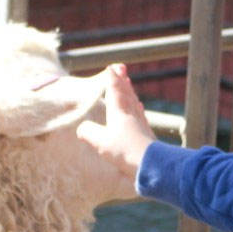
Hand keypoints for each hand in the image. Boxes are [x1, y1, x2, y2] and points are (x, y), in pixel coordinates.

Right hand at [76, 64, 155, 185]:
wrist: (151, 164)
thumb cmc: (124, 150)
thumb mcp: (100, 141)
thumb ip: (88, 132)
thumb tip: (81, 128)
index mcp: (119, 112)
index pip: (114, 91)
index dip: (112, 79)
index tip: (111, 68)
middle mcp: (131, 113)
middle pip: (126, 92)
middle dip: (122, 80)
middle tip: (121, 68)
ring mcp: (140, 122)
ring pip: (134, 101)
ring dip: (130, 90)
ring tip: (128, 83)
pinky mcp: (146, 133)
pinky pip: (140, 113)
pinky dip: (137, 106)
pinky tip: (139, 107)